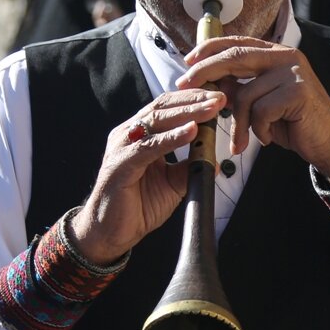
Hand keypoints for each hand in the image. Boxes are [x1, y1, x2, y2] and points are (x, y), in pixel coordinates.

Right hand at [69, 89, 225, 264]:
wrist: (109, 232)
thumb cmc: (136, 206)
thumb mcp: (172, 184)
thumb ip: (188, 168)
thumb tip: (213, 160)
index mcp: (140, 134)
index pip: (168, 107)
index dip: (193, 99)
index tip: (220, 97)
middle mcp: (129, 134)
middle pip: (163, 107)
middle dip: (194, 100)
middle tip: (220, 97)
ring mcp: (123, 146)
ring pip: (157, 121)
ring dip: (187, 113)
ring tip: (211, 109)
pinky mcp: (120, 164)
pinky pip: (149, 147)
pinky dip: (171, 138)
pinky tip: (190, 131)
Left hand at [177, 36, 329, 184]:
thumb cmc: (294, 123)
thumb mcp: (262, 102)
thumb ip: (241, 87)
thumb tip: (210, 79)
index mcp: (277, 54)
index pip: (238, 43)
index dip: (210, 49)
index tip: (187, 60)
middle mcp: (287, 57)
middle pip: (235, 57)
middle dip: (204, 71)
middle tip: (184, 85)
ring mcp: (294, 73)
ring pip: (245, 94)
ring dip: (238, 124)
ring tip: (242, 140)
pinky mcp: (298, 93)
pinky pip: (260, 112)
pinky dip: (259, 130)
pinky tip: (269, 137)